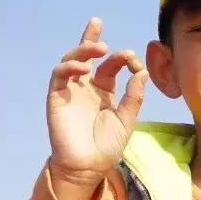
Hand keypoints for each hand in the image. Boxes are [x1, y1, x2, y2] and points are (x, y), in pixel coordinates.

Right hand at [46, 18, 148, 199]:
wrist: (88, 166)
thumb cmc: (107, 147)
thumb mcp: (126, 121)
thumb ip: (134, 97)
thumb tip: (143, 73)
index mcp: (104, 92)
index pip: (110, 66)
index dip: (120, 58)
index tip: (132, 58)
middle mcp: (86, 87)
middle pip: (87, 56)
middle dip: (92, 39)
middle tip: (103, 33)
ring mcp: (71, 91)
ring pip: (71, 60)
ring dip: (83, 50)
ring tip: (99, 48)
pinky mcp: (56, 97)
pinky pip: (59, 75)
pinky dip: (69, 67)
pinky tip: (83, 68)